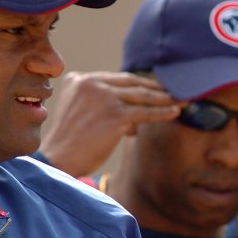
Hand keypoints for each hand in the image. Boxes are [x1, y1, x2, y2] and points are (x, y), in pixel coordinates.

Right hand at [40, 71, 183, 176]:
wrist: (58, 159)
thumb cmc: (69, 143)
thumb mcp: (77, 111)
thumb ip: (98, 103)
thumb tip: (134, 117)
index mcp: (80, 79)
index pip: (117, 78)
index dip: (139, 83)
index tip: (154, 87)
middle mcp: (91, 83)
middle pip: (132, 83)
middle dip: (155, 88)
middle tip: (173, 91)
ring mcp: (104, 98)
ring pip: (142, 96)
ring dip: (164, 99)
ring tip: (180, 100)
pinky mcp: (115, 114)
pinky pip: (146, 112)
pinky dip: (163, 112)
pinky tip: (175, 112)